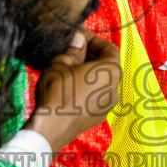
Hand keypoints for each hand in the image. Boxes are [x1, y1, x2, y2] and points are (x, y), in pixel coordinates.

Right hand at [26, 31, 121, 152]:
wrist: (51, 127)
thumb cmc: (58, 92)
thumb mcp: (61, 63)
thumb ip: (74, 49)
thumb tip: (79, 39)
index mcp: (110, 71)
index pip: (110, 48)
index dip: (94, 40)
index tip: (79, 39)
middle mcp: (115, 88)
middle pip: (108, 65)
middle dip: (91, 56)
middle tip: (72, 52)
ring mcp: (107, 105)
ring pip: (102, 82)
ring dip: (89, 73)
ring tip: (69, 70)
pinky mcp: (98, 116)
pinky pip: (96, 96)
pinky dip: (87, 88)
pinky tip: (70, 88)